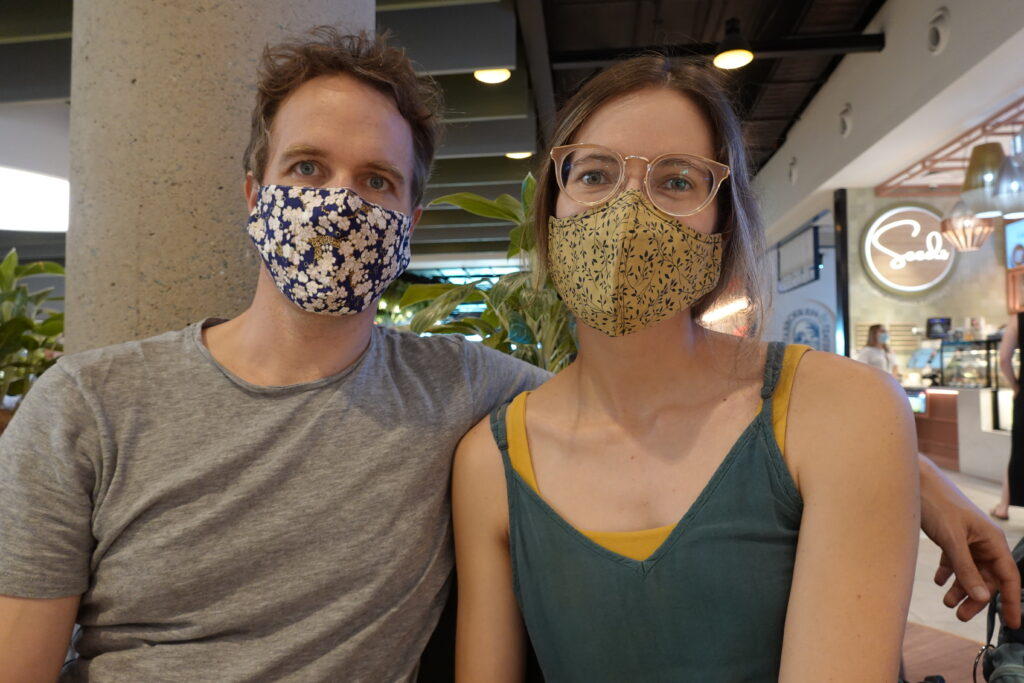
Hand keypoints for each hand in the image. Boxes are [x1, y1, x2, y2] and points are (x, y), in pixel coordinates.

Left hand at [920, 455, 1020, 626]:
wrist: (914, 481)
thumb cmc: (937, 503)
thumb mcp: (951, 539)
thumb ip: (966, 569)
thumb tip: (983, 598)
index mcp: (992, 540)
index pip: (1008, 577)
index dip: (1012, 601)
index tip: (1013, 624)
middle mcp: (983, 541)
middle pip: (986, 578)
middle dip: (976, 598)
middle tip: (960, 616)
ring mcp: (967, 539)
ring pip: (969, 571)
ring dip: (960, 588)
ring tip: (946, 602)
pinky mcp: (950, 536)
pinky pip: (954, 561)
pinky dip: (948, 573)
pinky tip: (940, 582)